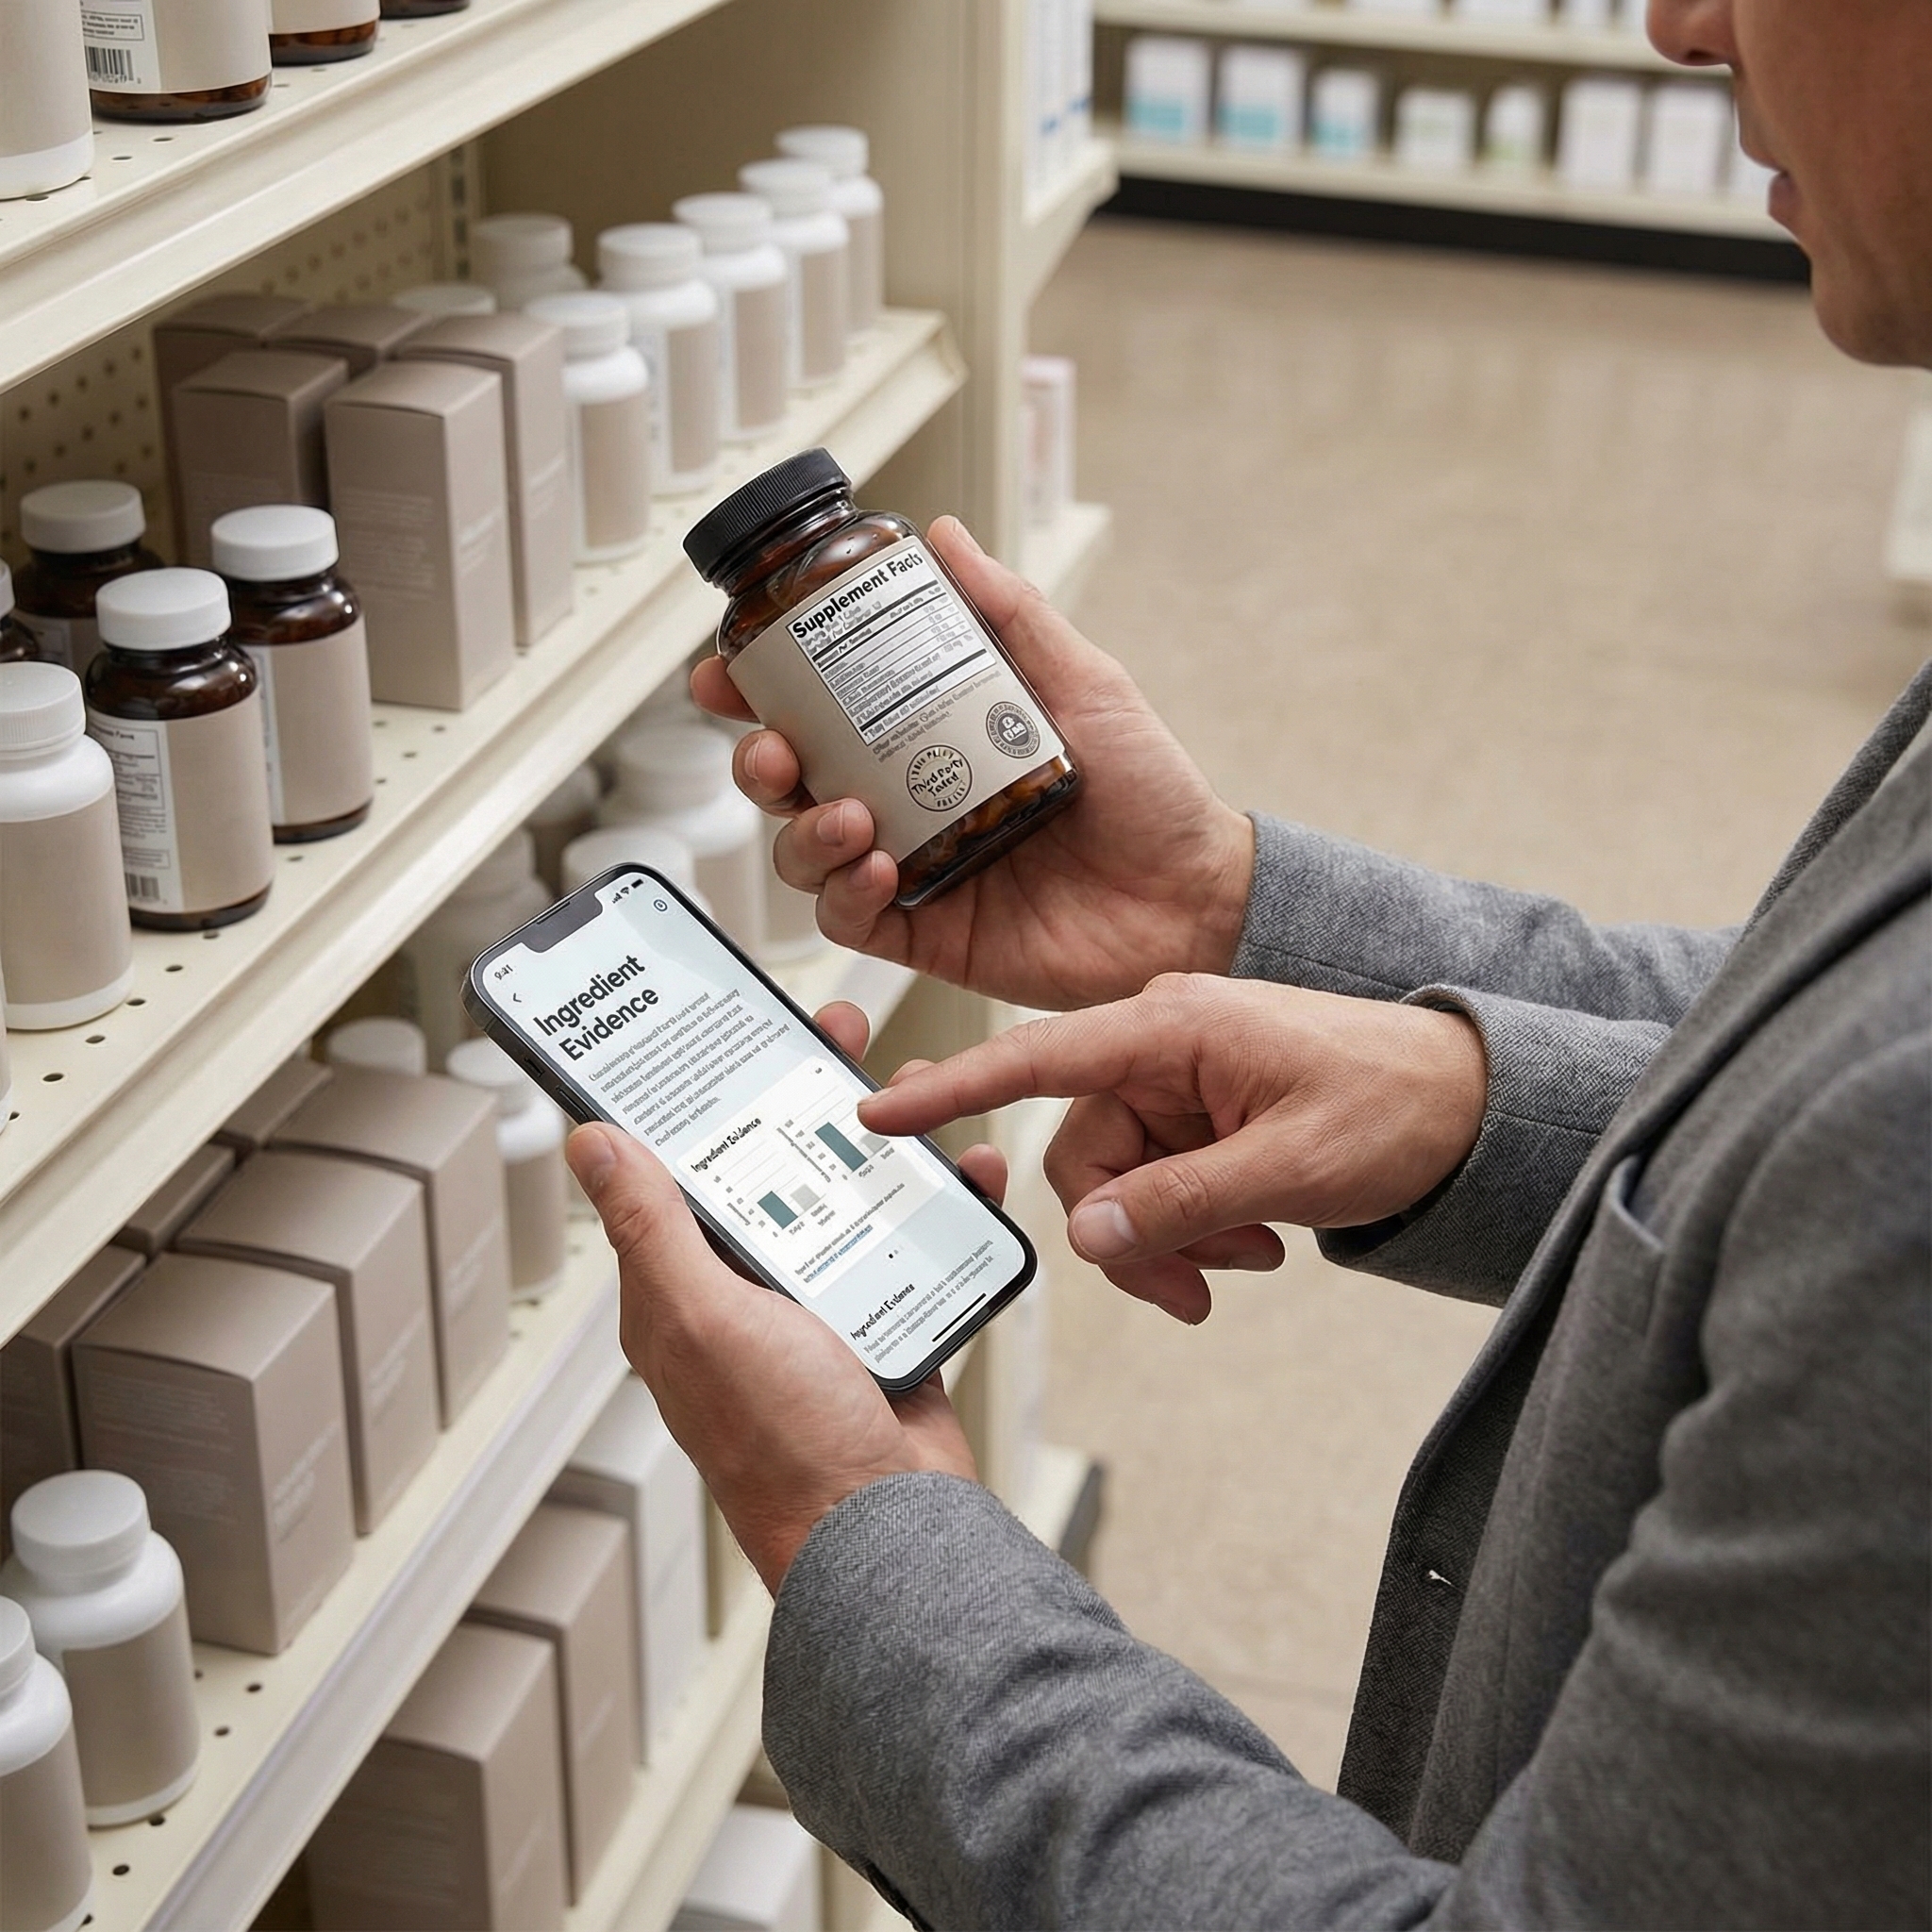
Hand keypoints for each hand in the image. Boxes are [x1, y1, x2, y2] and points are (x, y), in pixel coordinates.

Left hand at [566, 1002, 1007, 1593]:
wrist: (890, 1533)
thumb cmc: (785, 1443)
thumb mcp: (705, 1317)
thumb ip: (652, 1227)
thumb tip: (591, 1142)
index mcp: (686, 1286)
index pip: (682, 1166)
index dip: (705, 1094)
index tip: (733, 1030)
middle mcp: (748, 1290)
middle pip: (775, 1163)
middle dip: (807, 1092)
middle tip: (838, 1032)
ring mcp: (821, 1305)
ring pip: (850, 1192)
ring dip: (885, 1139)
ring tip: (919, 1088)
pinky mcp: (885, 1320)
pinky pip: (914, 1242)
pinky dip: (944, 1202)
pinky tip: (971, 1169)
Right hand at [690, 516, 1254, 1010]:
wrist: (1195, 897)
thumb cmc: (1149, 793)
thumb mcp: (1082, 683)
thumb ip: (1008, 614)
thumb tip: (945, 536)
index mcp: (929, 737)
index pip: (821, 710)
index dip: (761, 691)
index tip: (728, 671)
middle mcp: (908, 801)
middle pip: (792, 781)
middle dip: (759, 762)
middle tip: (773, 750)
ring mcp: (912, 869)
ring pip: (806, 853)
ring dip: (804, 833)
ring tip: (849, 816)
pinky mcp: (925, 932)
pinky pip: (850, 919)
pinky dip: (846, 895)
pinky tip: (879, 870)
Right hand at [859, 974, 1487, 1324]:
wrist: (1473, 1100)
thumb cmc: (1397, 1104)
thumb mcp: (1289, 1167)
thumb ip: (1180, 1203)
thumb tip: (1089, 1239)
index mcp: (1172, 1024)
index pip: (1036, 1055)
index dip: (954, 1088)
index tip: (881, 1112)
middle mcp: (1163, 1041)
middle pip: (1083, 1152)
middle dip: (1131, 1228)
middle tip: (1201, 1284)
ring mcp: (1181, 1076)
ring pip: (1119, 1177)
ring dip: (1172, 1231)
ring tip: (1252, 1254)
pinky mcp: (1202, 1107)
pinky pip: (1159, 1177)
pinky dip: (1193, 1221)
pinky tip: (1254, 1238)